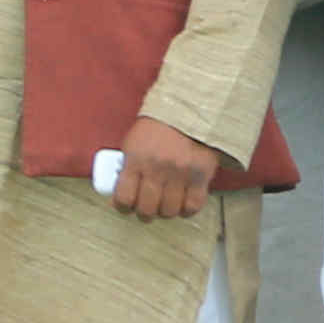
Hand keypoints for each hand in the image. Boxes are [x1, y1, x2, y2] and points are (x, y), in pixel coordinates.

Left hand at [108, 114, 222, 220]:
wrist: (190, 110)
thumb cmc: (159, 126)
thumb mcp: (134, 141)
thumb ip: (129, 166)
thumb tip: (123, 191)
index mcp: (136, 159)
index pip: (124, 197)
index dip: (123, 206)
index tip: (126, 205)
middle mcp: (157, 169)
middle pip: (147, 209)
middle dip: (144, 212)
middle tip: (147, 208)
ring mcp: (180, 174)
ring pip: (169, 211)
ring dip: (165, 211)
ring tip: (166, 204)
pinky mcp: (201, 176)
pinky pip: (193, 206)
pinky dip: (187, 209)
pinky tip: (183, 203)